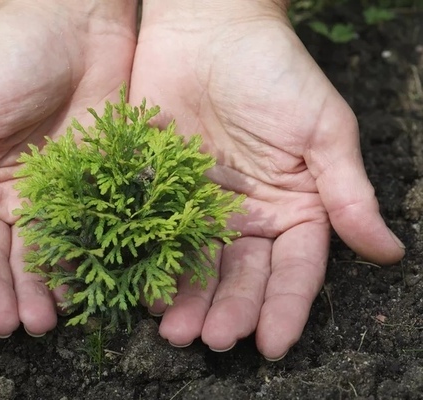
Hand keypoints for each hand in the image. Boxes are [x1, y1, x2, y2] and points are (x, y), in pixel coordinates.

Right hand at [0, 0, 136, 337]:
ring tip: (41, 323)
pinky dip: (72, 264)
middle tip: (4, 324)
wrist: (75, 25)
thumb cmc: (4, 56)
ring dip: (33, 290)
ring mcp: (38, 193)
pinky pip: (73, 233)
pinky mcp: (79, 188)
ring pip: (31, 253)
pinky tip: (74, 293)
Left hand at [130, 0, 403, 358]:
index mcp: (293, 208)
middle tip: (213, 341)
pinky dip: (151, 264)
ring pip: (197, 266)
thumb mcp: (323, 129)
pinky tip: (144, 290)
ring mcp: (201, 207)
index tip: (272, 344)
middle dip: (230, 312)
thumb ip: (348, 192)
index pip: (294, 269)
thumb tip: (388, 252)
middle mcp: (248, 216)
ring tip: (175, 333)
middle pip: (241, 277)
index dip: (285, 308)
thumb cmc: (274, 72)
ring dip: (188, 302)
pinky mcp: (160, 191)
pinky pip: (155, 235)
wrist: (206, 28)